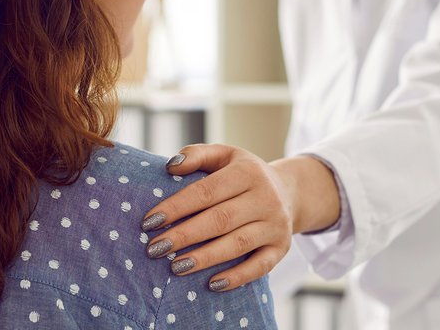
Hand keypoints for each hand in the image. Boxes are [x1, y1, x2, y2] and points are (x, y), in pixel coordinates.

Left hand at [140, 143, 337, 290]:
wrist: (290, 192)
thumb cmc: (243, 174)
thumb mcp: (224, 155)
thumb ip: (197, 155)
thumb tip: (170, 166)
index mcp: (247, 172)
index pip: (207, 191)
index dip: (177, 207)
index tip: (150, 221)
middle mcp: (265, 198)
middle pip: (220, 219)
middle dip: (184, 236)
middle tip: (155, 248)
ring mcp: (276, 224)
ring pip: (237, 244)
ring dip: (205, 258)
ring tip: (175, 266)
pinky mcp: (281, 248)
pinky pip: (260, 267)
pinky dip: (236, 277)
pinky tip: (212, 284)